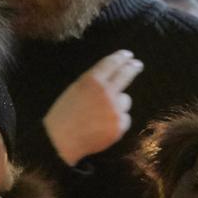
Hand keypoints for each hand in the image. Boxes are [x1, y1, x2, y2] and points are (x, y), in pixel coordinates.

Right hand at [44, 50, 143, 165]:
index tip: (128, 55)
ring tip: (100, 115)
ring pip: (125, 101)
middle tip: (137, 65)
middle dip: (133, 67)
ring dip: (119, 104)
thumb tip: (110, 77)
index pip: (111, 63)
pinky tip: (103, 127)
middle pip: (126, 74)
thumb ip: (93, 83)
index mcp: (91, 81)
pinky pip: (125, 118)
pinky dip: (118, 121)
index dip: (121, 58)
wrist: (60, 141)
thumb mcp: (74, 91)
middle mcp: (107, 92)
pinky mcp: (120, 124)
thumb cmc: (63, 115)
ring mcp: (115, 109)